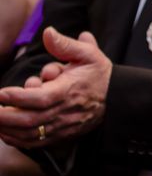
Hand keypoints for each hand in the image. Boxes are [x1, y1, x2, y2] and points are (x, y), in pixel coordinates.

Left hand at [0, 28, 111, 146]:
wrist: (117, 97)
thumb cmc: (98, 74)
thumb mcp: (87, 54)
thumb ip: (64, 45)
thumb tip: (48, 33)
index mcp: (69, 91)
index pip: (40, 98)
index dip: (18, 97)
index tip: (0, 93)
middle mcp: (64, 111)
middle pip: (28, 120)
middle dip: (4, 116)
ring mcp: (62, 126)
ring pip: (28, 134)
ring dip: (6, 129)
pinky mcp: (60, 135)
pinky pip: (34, 143)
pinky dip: (15, 139)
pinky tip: (4, 132)